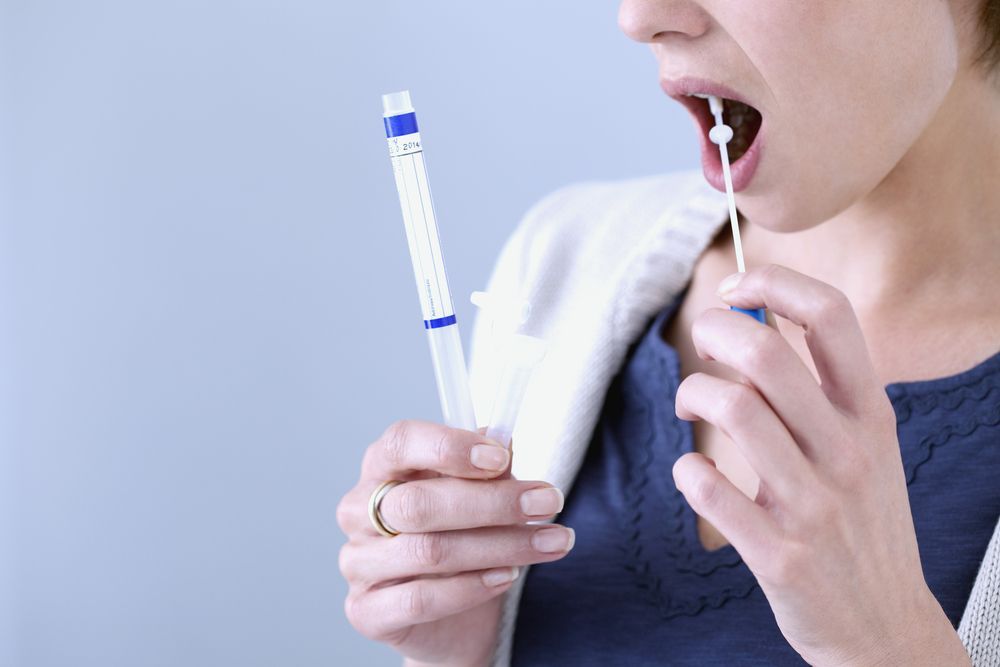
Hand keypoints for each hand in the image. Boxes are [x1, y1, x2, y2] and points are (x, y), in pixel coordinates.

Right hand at [336, 420, 574, 666]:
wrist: (454, 617)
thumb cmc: (463, 537)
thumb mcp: (481, 493)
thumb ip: (488, 468)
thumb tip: (503, 441)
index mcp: (381, 468)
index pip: (401, 442)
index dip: (450, 447)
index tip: (501, 458)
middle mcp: (358, 511)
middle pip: (418, 502)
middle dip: (492, 503)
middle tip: (548, 502)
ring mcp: (358, 563)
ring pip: (429, 551)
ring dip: (500, 546)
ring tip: (549, 541)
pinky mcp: (366, 611)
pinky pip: (420, 599)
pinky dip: (471, 587)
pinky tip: (506, 577)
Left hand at [671, 264, 969, 665]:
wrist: (884, 624)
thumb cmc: (859, 520)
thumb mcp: (864, 446)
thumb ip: (817, 389)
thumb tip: (746, 319)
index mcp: (870, 415)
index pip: (830, 316)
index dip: (773, 283)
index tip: (734, 288)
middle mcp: (848, 452)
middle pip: (767, 355)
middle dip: (714, 331)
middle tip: (700, 343)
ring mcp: (815, 505)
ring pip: (733, 410)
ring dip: (692, 394)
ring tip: (689, 405)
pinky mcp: (780, 554)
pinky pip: (709, 487)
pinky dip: (687, 470)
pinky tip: (696, 472)